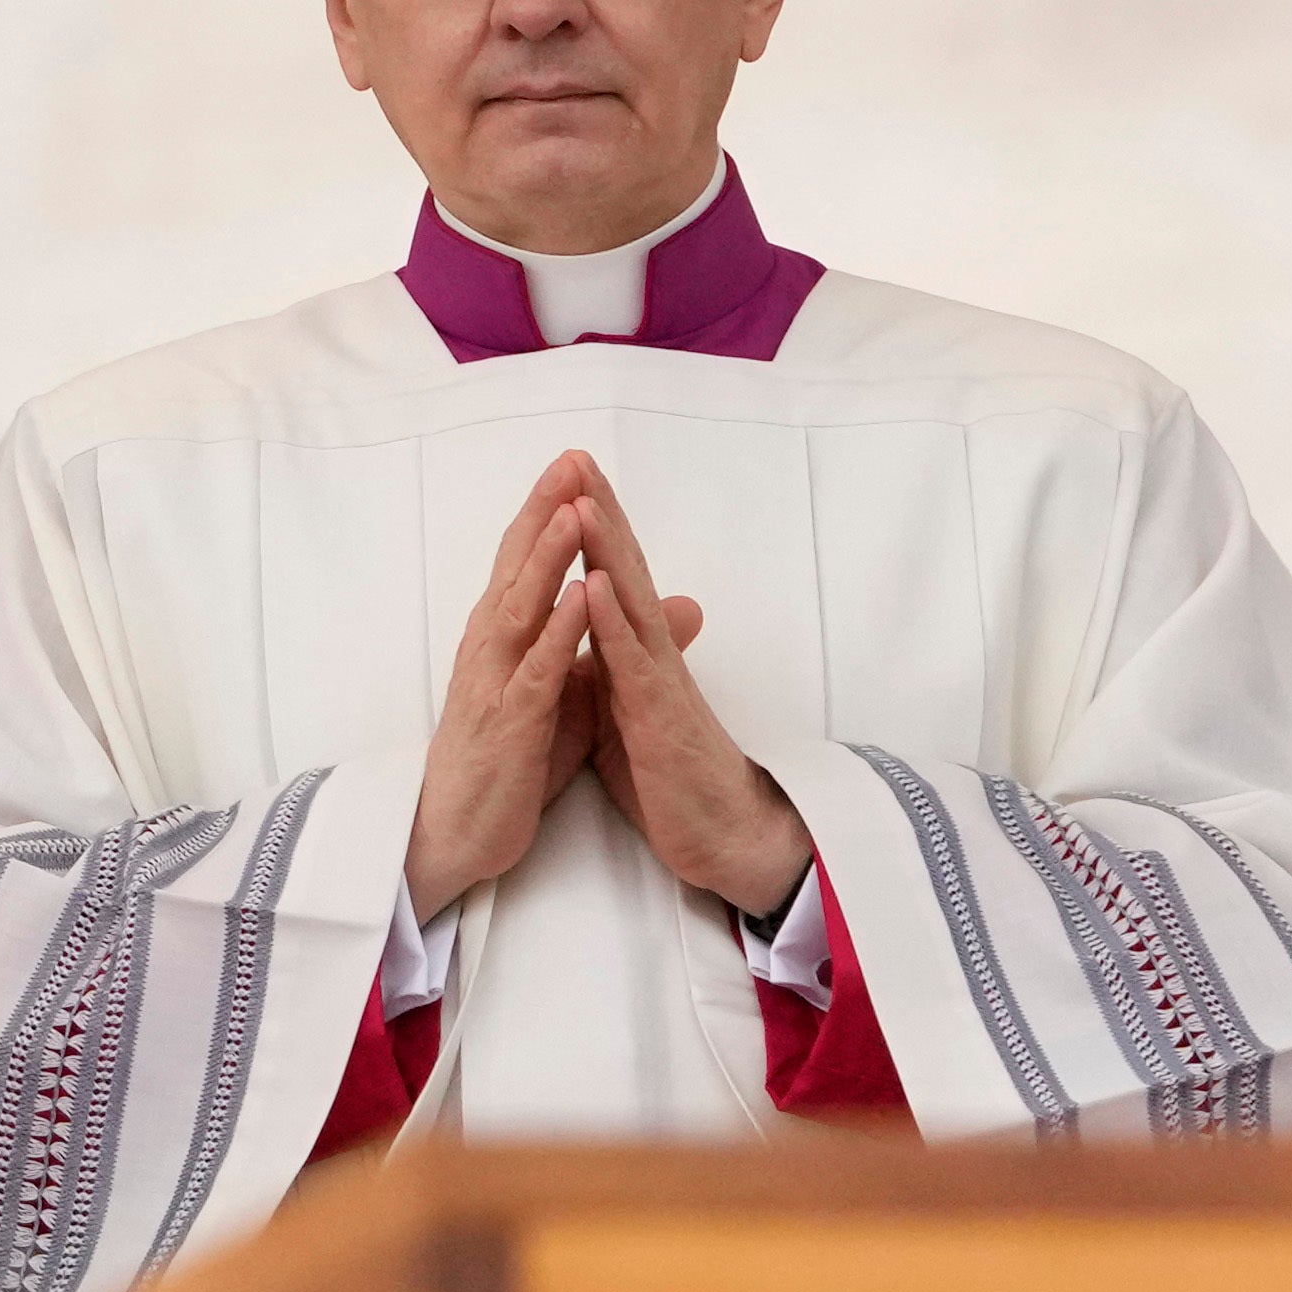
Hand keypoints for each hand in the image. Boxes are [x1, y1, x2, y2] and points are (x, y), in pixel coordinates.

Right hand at [402, 457, 614, 919]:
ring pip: (521, 607)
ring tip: (575, 511)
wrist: (457, 833)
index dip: (549, 512)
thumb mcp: (572, 697)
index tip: (577, 465)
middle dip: (545, 513)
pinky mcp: (508, 726)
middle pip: (516, 567)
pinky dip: (558, 632)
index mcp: (503, 638)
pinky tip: (578, 597)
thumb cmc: (512, 761)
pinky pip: (535, 672)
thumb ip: (607, 647)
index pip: (524, 562)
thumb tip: (669, 606)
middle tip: (571, 460)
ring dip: (548, 558)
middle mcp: (490, 649)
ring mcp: (494, 684)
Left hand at [560, 475, 810, 927]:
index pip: (615, 577)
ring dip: (605, 549)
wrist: (723, 835)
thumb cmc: (673, 777)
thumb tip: (590, 641)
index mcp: (639, 655)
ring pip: (630, 603)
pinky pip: (632, 662)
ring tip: (583, 497)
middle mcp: (652, 655)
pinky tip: (594, 582)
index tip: (568, 479)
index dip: (593, 528)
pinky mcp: (658, 717)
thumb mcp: (628, 715)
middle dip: (600, 513)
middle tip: (577, 457)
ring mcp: (659, 681)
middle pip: (625, 570)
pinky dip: (610, 619)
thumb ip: (613, 672)